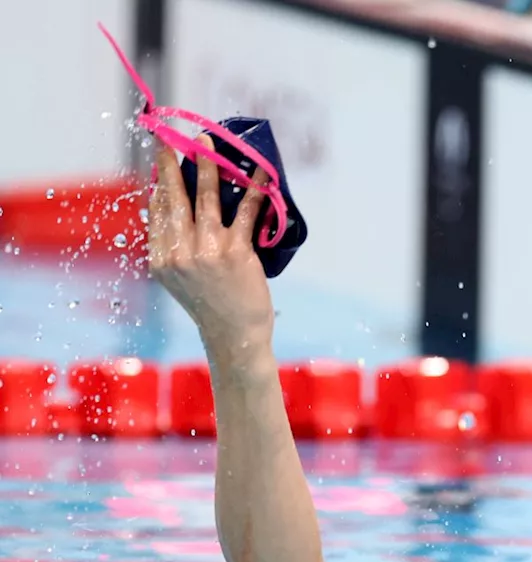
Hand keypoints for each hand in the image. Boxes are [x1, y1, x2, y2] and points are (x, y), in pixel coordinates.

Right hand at [147, 134, 274, 357]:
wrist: (234, 336)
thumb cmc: (212, 306)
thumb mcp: (180, 280)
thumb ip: (175, 250)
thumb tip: (172, 213)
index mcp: (162, 260)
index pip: (158, 212)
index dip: (160, 184)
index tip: (161, 161)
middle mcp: (179, 253)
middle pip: (174, 199)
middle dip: (171, 166)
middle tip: (171, 141)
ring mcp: (207, 252)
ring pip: (205, 199)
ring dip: (208, 167)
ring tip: (209, 145)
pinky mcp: (236, 253)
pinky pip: (244, 212)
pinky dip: (252, 189)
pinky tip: (259, 173)